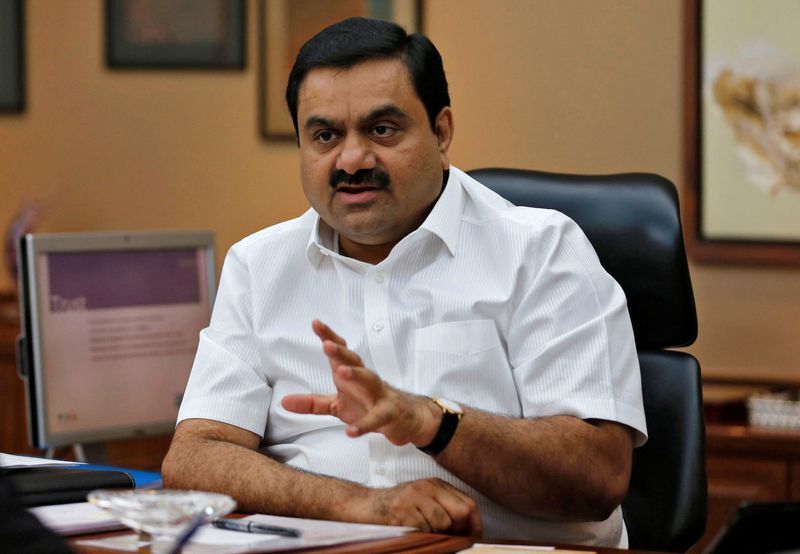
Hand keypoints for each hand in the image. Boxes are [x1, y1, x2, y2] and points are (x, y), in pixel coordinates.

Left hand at [281, 320, 438, 446]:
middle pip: (354, 360)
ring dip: (356, 374)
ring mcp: (379, 395)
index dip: (329, 337)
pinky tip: (351, 432)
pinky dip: (364, 425)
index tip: (316, 323)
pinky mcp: (388, 414)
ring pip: (369, 380)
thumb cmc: (368, 404)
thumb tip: (283, 402)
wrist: (404, 418)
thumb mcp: (336, 405)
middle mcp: (365, 379)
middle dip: (340, 351)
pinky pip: (376, 419)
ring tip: (341, 372)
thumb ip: (312, 403)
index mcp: (351, 374)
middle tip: (326, 344)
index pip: (340, 352)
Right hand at [362, 478, 481, 535]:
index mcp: (436, 484)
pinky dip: (420, 535)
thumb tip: (469, 531)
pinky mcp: (401, 509)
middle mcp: (427, 486)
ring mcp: (414, 496)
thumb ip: (444, 509)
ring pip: (442, 523)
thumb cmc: (396, 507)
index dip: (474, 524)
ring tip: (421, 530)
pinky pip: (423, 529)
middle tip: (446, 537)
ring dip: (435, 535)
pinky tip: (410, 530)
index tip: (472, 537)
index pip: (468, 504)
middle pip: (460, 512)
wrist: (364, 505)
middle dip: (457, 530)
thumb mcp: (423, 501)